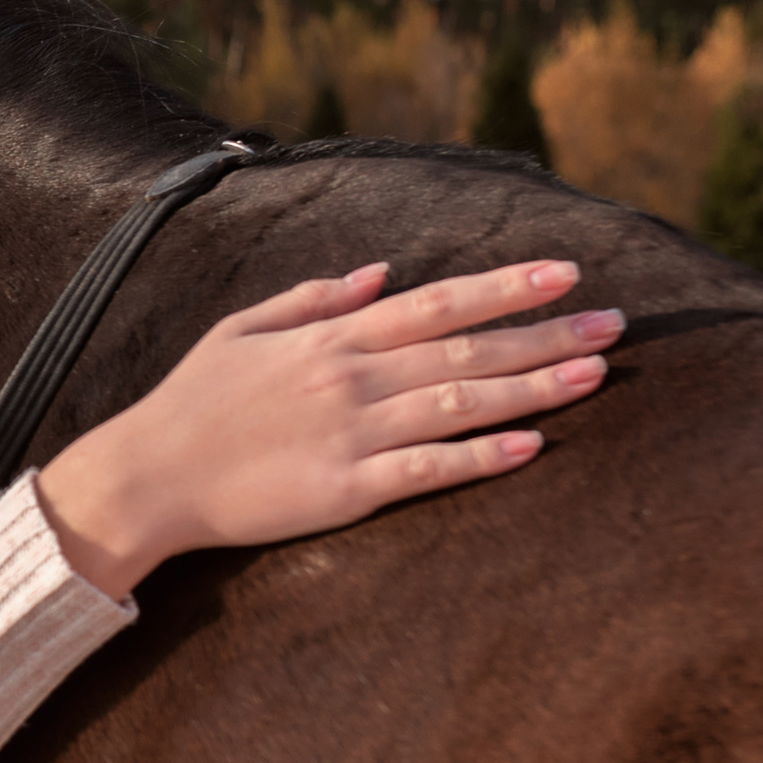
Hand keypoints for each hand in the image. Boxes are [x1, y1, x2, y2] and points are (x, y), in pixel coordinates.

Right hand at [36, 260, 622, 598]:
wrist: (147, 477)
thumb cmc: (189, 404)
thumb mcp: (239, 331)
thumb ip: (313, 299)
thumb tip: (381, 274)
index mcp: (328, 339)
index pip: (435, 303)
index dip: (504, 287)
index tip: (563, 271)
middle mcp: (348, 378)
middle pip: (465, 350)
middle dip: (545, 333)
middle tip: (615, 323)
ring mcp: (349, 434)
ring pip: (459, 404)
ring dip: (533, 388)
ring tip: (594, 374)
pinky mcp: (344, 490)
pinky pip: (426, 470)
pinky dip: (481, 457)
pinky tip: (532, 446)